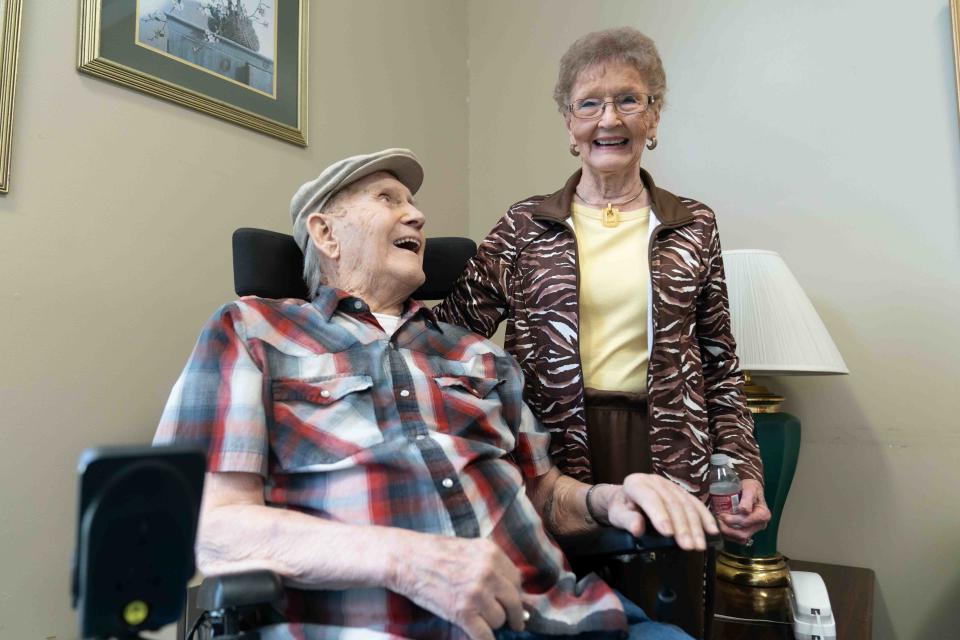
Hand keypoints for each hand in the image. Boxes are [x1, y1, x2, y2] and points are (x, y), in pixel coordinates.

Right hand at [390, 534, 525, 639]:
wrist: (406, 559)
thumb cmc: (434, 552)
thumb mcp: (470, 549)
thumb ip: (491, 566)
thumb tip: (513, 591)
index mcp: (492, 553)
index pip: (517, 580)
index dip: (513, 594)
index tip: (510, 602)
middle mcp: (489, 572)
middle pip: (514, 602)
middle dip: (514, 616)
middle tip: (514, 624)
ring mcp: (477, 593)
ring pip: (499, 620)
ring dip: (491, 624)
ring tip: (479, 619)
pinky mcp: (463, 612)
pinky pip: (485, 635)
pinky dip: (485, 639)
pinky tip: (480, 637)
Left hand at [605, 473, 718, 550]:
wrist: (625, 499)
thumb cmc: (621, 508)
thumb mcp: (616, 515)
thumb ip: (626, 520)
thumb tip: (637, 529)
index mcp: (636, 483)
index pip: (650, 498)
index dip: (660, 515)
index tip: (668, 533)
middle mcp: (655, 481)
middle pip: (672, 503)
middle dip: (681, 526)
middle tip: (688, 546)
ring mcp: (670, 485)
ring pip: (686, 504)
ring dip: (695, 526)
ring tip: (699, 545)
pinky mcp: (681, 492)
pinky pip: (696, 504)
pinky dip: (705, 518)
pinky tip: (712, 531)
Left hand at [716, 479, 770, 544]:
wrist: (750, 490)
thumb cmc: (750, 488)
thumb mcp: (750, 489)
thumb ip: (747, 499)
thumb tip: (744, 510)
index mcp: (763, 515)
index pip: (747, 522)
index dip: (734, 520)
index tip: (722, 515)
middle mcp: (760, 525)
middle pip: (743, 533)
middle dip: (728, 529)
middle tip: (717, 521)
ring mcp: (753, 530)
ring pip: (739, 538)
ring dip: (727, 533)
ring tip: (717, 524)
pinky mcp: (747, 532)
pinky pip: (737, 539)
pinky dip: (728, 535)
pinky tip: (721, 527)